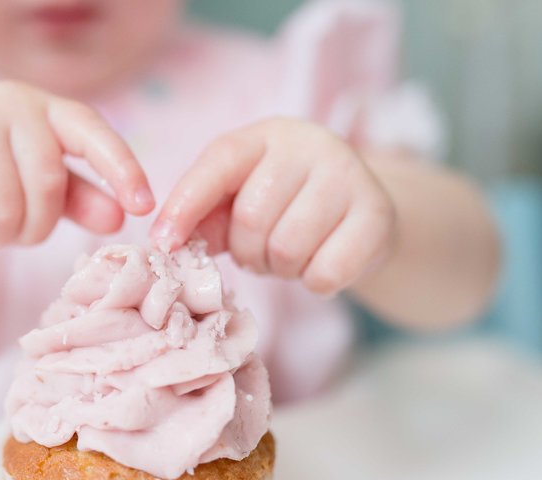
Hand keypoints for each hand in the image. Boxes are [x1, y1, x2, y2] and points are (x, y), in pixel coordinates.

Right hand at [0, 81, 154, 248]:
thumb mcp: (40, 186)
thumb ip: (81, 198)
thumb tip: (121, 219)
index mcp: (46, 109)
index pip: (93, 133)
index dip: (122, 169)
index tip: (144, 207)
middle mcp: (9, 103)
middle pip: (47, 185)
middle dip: (36, 225)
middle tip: (16, 231)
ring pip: (5, 209)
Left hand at [150, 118, 395, 296]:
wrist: (364, 215)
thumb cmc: (288, 208)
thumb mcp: (242, 200)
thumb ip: (203, 216)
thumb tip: (164, 243)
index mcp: (265, 136)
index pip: (218, 164)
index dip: (185, 206)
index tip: (163, 244)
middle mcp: (310, 145)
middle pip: (252, 217)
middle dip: (247, 251)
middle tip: (260, 254)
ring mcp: (350, 175)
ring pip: (288, 247)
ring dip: (280, 268)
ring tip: (290, 256)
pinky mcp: (378, 215)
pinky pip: (326, 272)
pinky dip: (315, 282)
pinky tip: (321, 265)